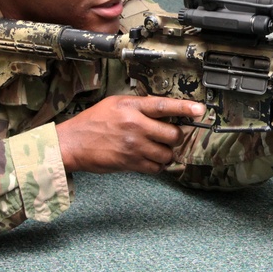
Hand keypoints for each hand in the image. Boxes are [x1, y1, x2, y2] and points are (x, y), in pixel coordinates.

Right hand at [56, 96, 205, 173]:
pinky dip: (157, 165)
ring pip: (167, 153)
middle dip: (176, 136)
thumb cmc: (93, 122)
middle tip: (171, 135)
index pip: (164, 106)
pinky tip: (150, 159)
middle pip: (173, 133)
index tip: (200, 109)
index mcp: (132, 107)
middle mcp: (135, 126)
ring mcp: (134, 146)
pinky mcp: (130, 163)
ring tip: (158, 148)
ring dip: (167, 152)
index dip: (185, 107)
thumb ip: (139, 106)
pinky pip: (156, 167)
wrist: (72, 143)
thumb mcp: (115, 104)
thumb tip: (163, 109)